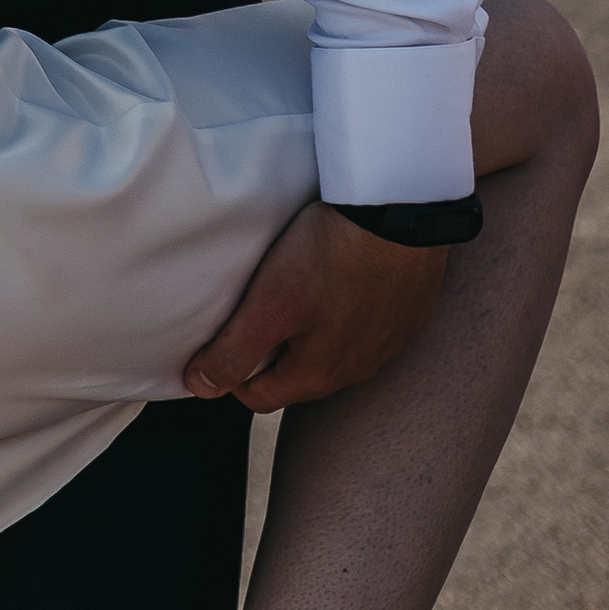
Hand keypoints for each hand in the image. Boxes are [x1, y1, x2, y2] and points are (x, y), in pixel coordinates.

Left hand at [183, 200, 448, 411]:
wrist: (403, 212)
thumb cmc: (332, 255)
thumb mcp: (269, 304)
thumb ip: (234, 351)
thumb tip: (201, 387)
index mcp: (320, 375)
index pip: (259, 397)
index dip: (230, 371)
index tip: (221, 334)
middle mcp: (359, 370)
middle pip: (296, 375)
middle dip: (269, 352)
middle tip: (252, 306)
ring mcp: (388, 343)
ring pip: (333, 351)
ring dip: (309, 332)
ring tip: (293, 288)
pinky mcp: (407, 313)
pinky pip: (367, 325)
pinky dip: (346, 310)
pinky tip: (337, 277)